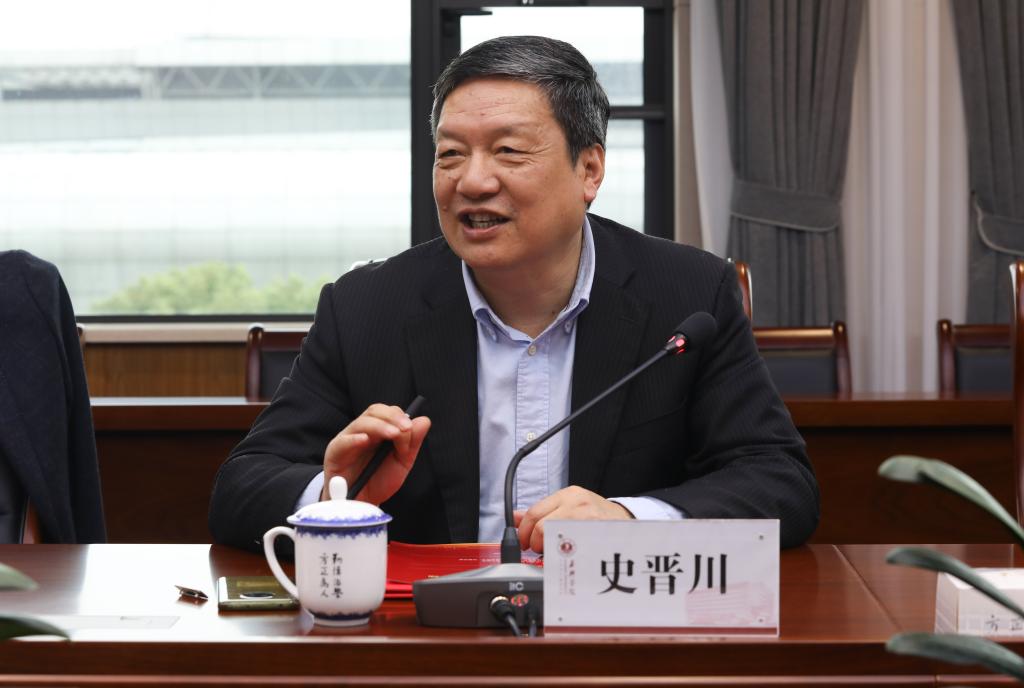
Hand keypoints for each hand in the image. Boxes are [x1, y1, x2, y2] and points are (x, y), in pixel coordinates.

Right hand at [322, 403, 430, 504]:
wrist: (361, 504)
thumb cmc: (379, 482)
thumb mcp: (401, 463)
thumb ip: (412, 443)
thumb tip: (424, 420)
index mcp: (378, 431)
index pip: (388, 412)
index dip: (401, 418)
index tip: (409, 432)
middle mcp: (363, 431)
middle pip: (374, 411)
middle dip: (392, 417)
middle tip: (404, 429)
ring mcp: (348, 440)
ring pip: (361, 423)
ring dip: (379, 426)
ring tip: (393, 434)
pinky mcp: (335, 453)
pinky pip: (343, 442)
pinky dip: (354, 439)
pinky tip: (365, 440)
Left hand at [513, 485, 633, 552]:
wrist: (624, 520)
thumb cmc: (594, 515)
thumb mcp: (567, 506)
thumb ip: (541, 511)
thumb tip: (515, 517)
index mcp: (567, 495)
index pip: (535, 513)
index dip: (524, 532)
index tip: (523, 543)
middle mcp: (577, 504)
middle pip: (542, 528)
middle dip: (534, 544)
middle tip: (537, 550)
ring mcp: (588, 520)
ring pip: (555, 541)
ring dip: (548, 552)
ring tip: (553, 553)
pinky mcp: (597, 536)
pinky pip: (572, 551)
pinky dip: (564, 559)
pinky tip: (567, 558)